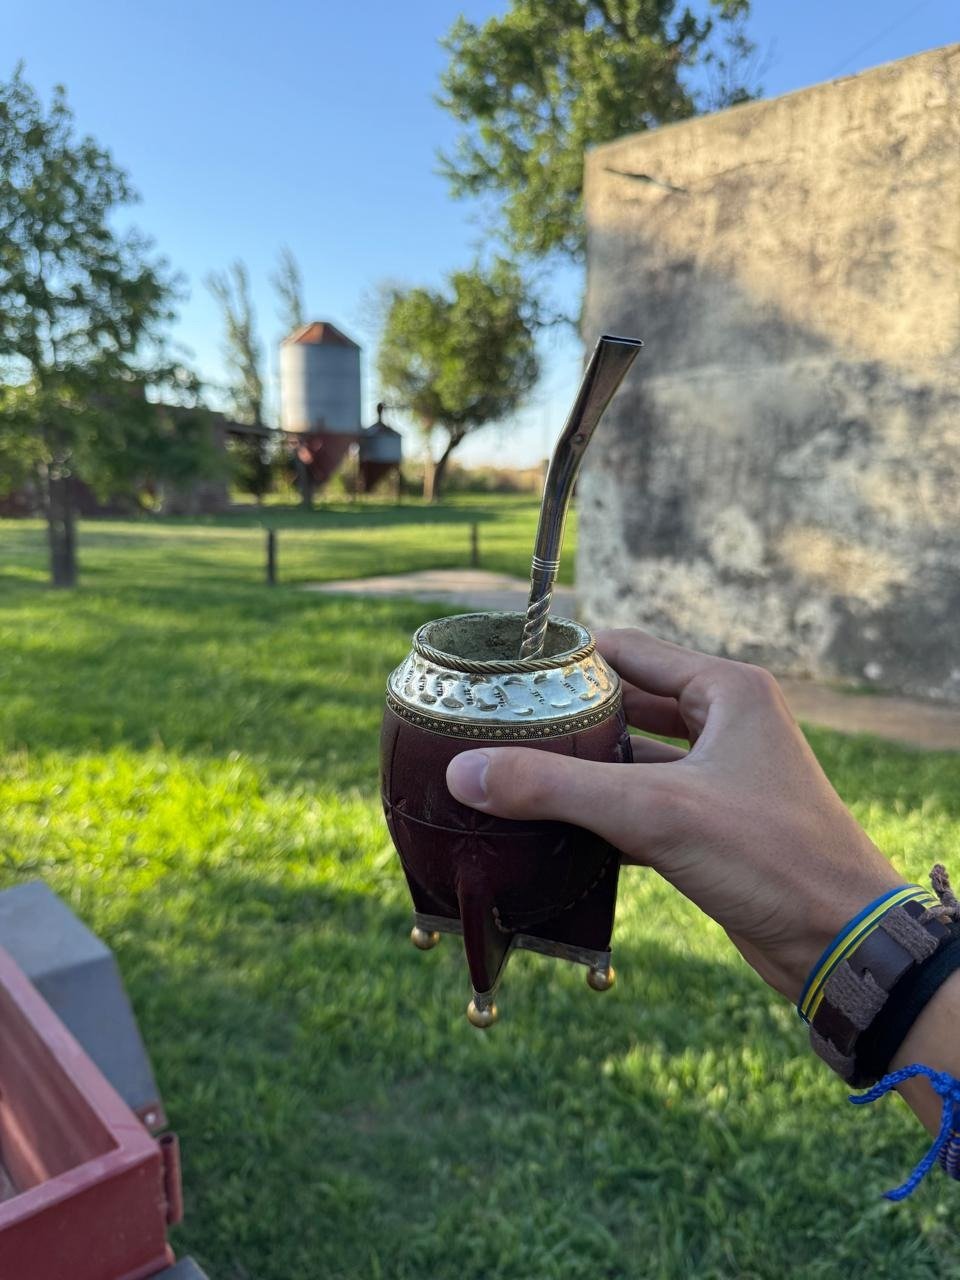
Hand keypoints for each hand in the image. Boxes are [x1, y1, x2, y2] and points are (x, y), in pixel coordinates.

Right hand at [446, 628, 901, 1002]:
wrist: (843, 944)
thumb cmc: (771, 857)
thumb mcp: (654, 811)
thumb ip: (555, 787)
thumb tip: (464, 773)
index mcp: (726, 691)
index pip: (628, 652)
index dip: (567, 661)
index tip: (507, 676)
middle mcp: (727, 724)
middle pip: (627, 705)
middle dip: (568, 720)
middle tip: (499, 729)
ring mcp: (721, 778)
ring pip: (634, 761)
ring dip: (582, 772)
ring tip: (512, 777)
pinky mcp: (713, 827)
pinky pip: (645, 806)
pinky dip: (603, 815)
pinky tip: (553, 831)